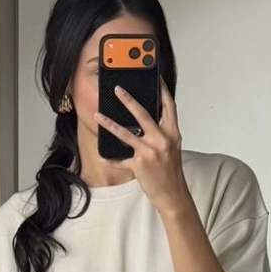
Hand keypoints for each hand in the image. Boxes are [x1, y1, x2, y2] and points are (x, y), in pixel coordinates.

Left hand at [96, 79, 192, 217]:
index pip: (169, 106)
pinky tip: (102, 156)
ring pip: (125, 133)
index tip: (155, 77)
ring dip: (109, 123)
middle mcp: (162, 140)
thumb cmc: (171, 171)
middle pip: (143, 114)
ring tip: (98, 115)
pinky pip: (120, 159)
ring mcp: (150, 152)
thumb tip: (146, 119)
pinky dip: (110, 158)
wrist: (172, 194)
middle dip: (128, 100)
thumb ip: (162, 132)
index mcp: (172, 133)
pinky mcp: (139, 164)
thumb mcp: (171, 148)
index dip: (162, 90)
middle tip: (117, 89)